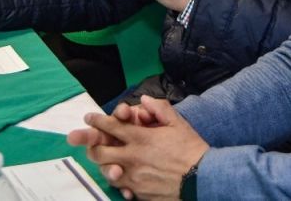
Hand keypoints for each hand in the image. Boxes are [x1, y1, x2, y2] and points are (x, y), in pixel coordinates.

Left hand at [72, 96, 208, 199]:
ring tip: (106, 159)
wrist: (201, 178)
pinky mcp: (138, 192)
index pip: (111, 126)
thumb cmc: (191, 149)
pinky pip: (120, 187)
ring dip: (104, 163)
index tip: (88, 118)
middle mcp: (132, 157)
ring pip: (107, 171)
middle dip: (91, 144)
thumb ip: (159, 108)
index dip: (97, 121)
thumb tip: (144, 99)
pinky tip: (122, 176)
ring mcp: (134, 177)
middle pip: (100, 152)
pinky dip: (118, 181)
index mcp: (141, 138)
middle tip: (89, 140)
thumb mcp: (178, 123)